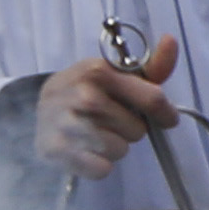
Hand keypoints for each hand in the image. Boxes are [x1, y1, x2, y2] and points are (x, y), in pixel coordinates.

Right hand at [33, 33, 184, 182]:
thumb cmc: (85, 91)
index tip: (167, 119)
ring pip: (121, 150)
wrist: (37, 111)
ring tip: (96, 135)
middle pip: (138, 130)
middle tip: (109, 121)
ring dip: (114, 148)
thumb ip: (150, 66)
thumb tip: (171, 40)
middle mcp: (83, 95)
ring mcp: (68, 124)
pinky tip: (85, 150)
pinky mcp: (58, 151)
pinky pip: (102, 169)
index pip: (153, 98)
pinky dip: (98, 165)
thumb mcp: (114, 73)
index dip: (165, 112)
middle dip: (129, 129)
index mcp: (98, 71)